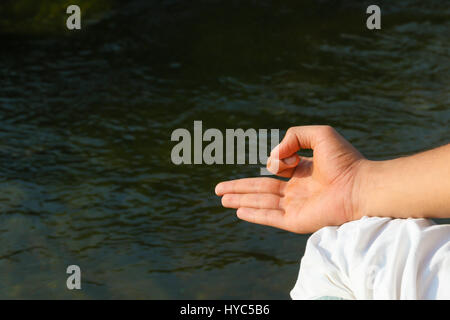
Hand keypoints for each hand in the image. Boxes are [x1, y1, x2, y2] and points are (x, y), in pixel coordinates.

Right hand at [215, 125, 365, 232]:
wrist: (360, 185)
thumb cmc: (345, 160)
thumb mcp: (319, 135)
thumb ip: (293, 137)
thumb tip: (273, 159)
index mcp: (303, 173)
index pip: (276, 171)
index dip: (272, 162)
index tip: (282, 158)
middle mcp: (297, 191)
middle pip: (261, 190)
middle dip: (239, 189)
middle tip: (218, 189)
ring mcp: (296, 207)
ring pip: (261, 203)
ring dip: (240, 201)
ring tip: (221, 199)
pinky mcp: (296, 221)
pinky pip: (270, 218)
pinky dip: (254, 215)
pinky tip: (238, 212)